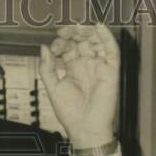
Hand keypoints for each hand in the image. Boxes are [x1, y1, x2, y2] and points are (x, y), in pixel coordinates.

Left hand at [38, 22, 119, 147]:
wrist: (85, 129)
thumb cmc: (70, 114)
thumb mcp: (53, 88)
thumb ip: (47, 68)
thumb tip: (43, 48)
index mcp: (73, 69)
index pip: (68, 47)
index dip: (61, 42)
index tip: (53, 45)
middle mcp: (87, 65)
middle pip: (82, 41)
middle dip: (72, 34)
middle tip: (63, 32)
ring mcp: (99, 66)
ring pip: (96, 42)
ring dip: (87, 32)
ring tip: (76, 28)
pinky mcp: (111, 70)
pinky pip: (112, 50)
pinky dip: (107, 37)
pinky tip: (99, 26)